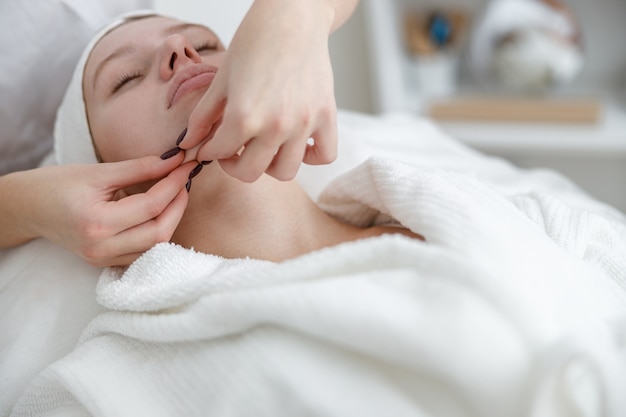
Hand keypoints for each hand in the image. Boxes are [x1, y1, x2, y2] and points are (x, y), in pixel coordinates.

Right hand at [22, 154, 193, 266]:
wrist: (28, 208)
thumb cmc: (58, 185)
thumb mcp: (98, 171)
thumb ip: (140, 167)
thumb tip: (175, 159)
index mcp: (97, 222)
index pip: (151, 206)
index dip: (174, 184)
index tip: (185, 166)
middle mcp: (101, 247)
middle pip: (160, 232)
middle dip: (178, 205)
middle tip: (183, 180)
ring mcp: (104, 260)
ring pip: (155, 246)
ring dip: (172, 220)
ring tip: (174, 193)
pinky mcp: (106, 263)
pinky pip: (143, 253)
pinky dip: (158, 233)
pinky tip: (160, 212)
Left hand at [181, 0, 337, 182]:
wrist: (292, 17)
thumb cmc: (255, 42)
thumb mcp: (221, 80)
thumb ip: (203, 117)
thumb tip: (188, 144)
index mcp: (244, 115)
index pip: (220, 153)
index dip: (210, 151)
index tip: (212, 146)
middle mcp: (276, 125)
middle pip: (251, 172)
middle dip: (235, 164)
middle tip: (233, 150)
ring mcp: (304, 123)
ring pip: (286, 171)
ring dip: (270, 165)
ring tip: (263, 147)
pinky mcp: (326, 116)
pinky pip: (324, 155)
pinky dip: (311, 156)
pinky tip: (297, 143)